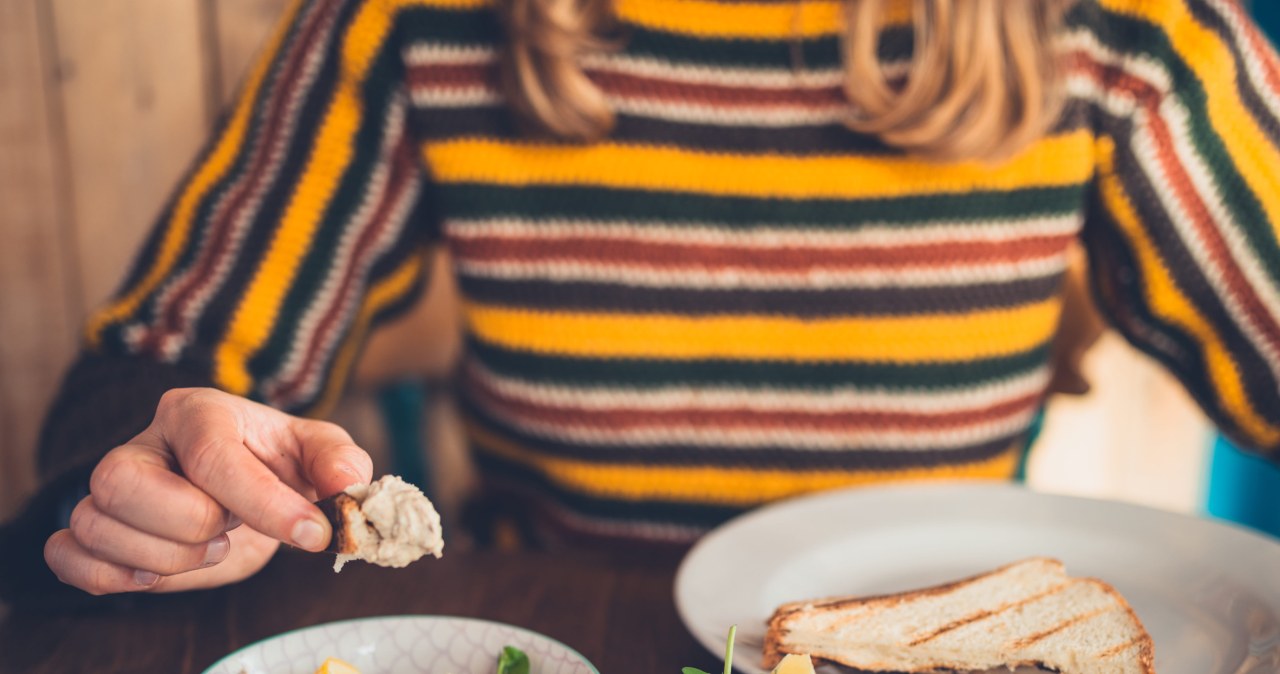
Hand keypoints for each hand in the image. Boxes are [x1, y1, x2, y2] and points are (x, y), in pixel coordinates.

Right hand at [44, 387, 371, 594]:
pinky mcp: (96, 529)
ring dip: (162, 558)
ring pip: (96, 523)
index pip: (212, 456)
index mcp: (198, 412)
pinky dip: (108, 575)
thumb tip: (348, 482)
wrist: (248, 491)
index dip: (264, 504)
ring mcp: (111, 488)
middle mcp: (144, 443)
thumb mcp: (320, 453)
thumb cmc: (280, 465)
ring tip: (208, 549)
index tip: (312, 534)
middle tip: (230, 533)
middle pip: (124, 482)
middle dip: (189, 524)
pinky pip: (68, 554)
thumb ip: (340, 460)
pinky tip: (158, 574)